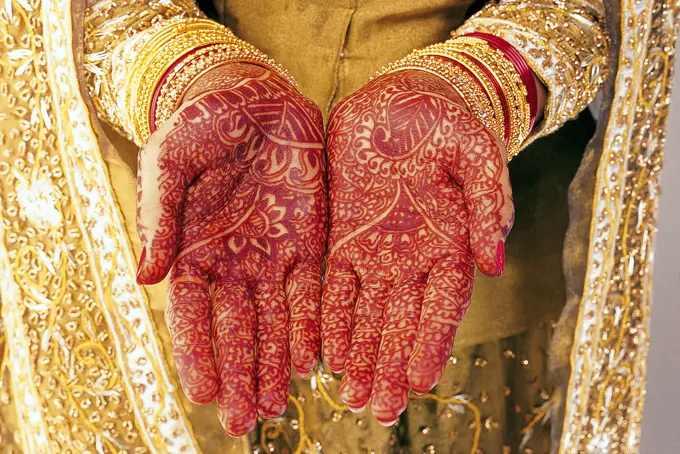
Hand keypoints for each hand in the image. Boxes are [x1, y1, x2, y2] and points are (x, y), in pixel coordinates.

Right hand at [135, 63, 325, 435]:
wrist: (256, 96)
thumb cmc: (203, 123)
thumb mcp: (171, 162)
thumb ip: (160, 218)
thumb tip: (143, 279)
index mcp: (193, 249)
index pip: (192, 315)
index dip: (198, 354)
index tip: (206, 394)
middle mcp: (234, 262)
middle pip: (236, 329)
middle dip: (241, 373)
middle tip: (248, 419)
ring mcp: (273, 254)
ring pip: (275, 320)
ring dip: (277, 361)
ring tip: (281, 402)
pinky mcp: (310, 240)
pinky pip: (312, 290)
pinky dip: (312, 325)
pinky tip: (315, 358)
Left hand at [321, 70, 512, 424]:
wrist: (403, 98)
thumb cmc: (446, 121)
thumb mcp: (477, 154)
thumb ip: (488, 205)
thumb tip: (496, 263)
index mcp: (450, 243)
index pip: (443, 306)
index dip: (432, 342)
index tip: (420, 380)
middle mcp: (413, 257)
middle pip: (402, 322)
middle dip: (391, 365)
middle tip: (380, 410)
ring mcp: (376, 249)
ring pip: (367, 313)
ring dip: (359, 354)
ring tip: (351, 395)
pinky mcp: (342, 236)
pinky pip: (334, 284)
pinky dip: (331, 319)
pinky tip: (325, 352)